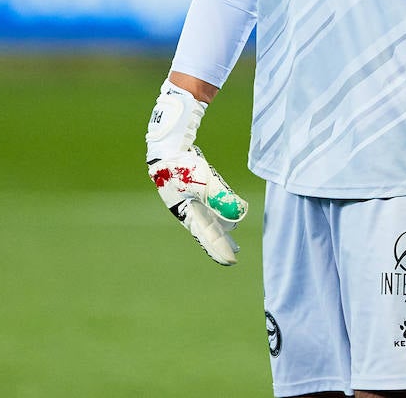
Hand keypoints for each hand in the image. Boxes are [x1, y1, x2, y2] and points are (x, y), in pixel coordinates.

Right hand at [146, 79, 247, 265]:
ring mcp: (188, 197)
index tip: (232, 261)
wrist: (166, 143)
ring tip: (233, 237)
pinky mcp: (193, 187)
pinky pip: (208, 204)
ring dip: (221, 227)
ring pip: (207, 217)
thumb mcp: (205, 180)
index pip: (207, 235)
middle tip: (234, 255)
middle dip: (220, 242)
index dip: (219, 248)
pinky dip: (218, 211)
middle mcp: (187, 208)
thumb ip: (223, 197)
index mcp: (186, 211)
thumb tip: (240, 216)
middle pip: (207, 229)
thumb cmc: (183, 163)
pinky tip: (228, 214)